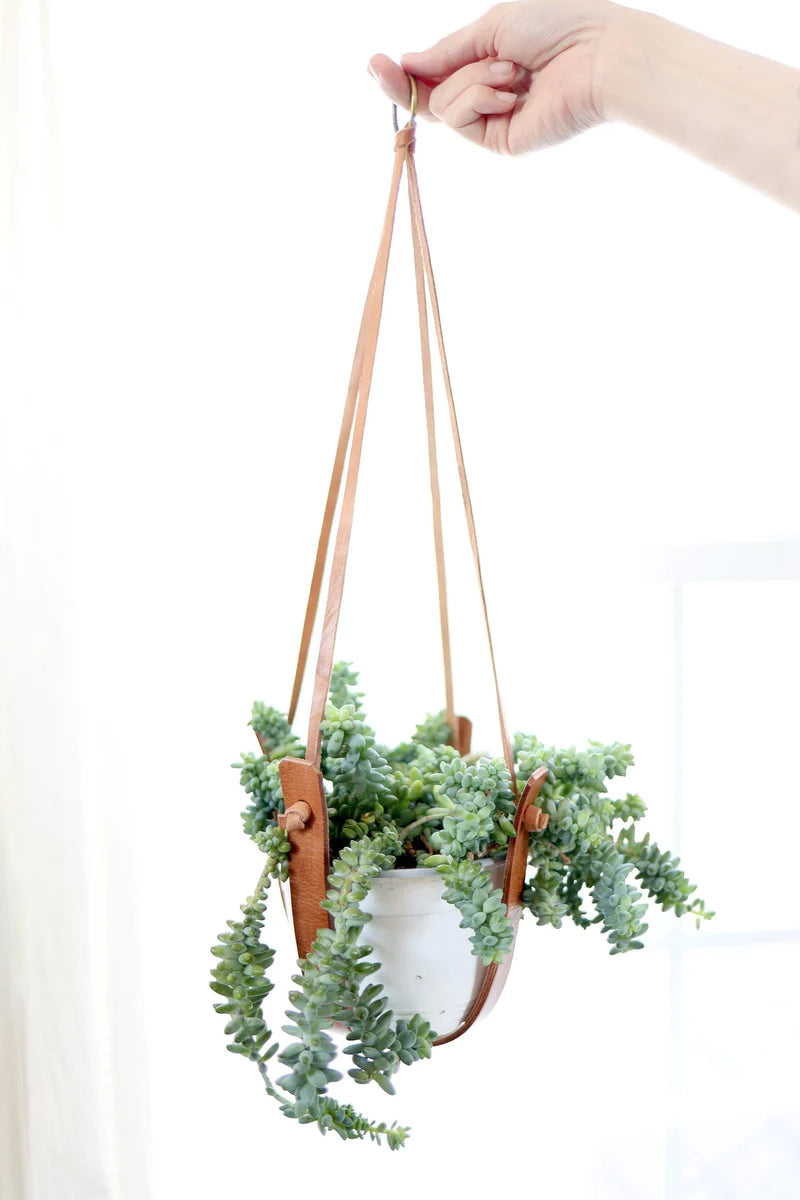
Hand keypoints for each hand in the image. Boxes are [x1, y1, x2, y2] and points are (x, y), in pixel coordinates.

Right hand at [368, 0, 615, 154]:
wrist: (599, 53)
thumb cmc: (557, 26)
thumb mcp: (492, 27)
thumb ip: (448, 51)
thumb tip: (409, 63)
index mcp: (489, 62)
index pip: (437, 75)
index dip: (404, 74)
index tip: (374, 63)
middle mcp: (489, 95)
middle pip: (429, 97)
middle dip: (405, 82)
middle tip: (376, 66)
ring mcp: (494, 121)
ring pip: (443, 104)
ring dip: (470, 79)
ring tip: (512, 69)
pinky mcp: (501, 142)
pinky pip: (461, 117)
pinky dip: (478, 96)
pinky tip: (510, 88)